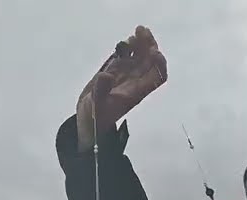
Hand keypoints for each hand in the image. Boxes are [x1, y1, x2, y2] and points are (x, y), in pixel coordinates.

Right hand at [75, 25, 167, 149]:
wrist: (87, 120)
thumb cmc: (95, 119)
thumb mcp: (96, 106)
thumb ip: (101, 91)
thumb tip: (106, 75)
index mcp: (136, 92)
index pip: (157, 77)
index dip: (159, 64)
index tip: (153, 52)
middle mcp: (135, 82)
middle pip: (151, 62)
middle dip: (150, 45)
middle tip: (141, 31)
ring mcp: (126, 75)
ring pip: (141, 56)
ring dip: (141, 43)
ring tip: (135, 32)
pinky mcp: (116, 71)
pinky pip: (127, 56)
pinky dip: (129, 47)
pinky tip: (125, 42)